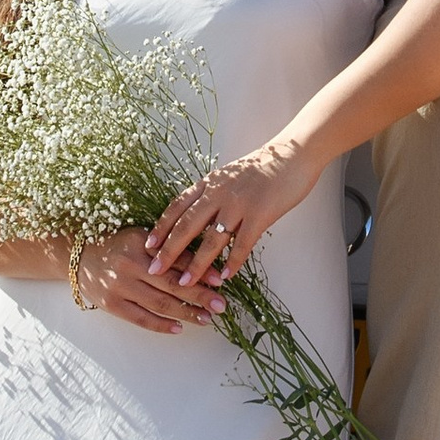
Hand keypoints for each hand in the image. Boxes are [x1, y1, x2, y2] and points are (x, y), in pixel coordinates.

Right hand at [74, 232, 222, 334]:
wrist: (78, 256)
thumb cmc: (117, 246)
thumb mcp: (140, 239)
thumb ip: (166, 249)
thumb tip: (202, 264)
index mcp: (139, 243)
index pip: (175, 259)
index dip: (200, 270)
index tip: (219, 280)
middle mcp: (129, 265)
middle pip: (171, 284)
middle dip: (199, 296)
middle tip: (221, 305)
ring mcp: (119, 286)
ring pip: (159, 303)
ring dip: (186, 313)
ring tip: (206, 318)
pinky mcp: (111, 304)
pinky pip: (140, 318)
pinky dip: (161, 325)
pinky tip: (179, 328)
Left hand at [146, 148, 311, 292]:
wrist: (292, 155)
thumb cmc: (262, 168)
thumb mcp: (229, 176)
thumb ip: (213, 194)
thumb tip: (197, 215)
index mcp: (209, 183)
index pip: (177, 206)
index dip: (161, 227)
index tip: (147, 245)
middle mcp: (219, 193)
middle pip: (187, 225)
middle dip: (168, 250)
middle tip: (154, 270)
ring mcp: (239, 204)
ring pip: (211, 239)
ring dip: (197, 264)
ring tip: (185, 283)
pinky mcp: (260, 214)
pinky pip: (242, 243)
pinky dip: (232, 261)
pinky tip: (225, 276)